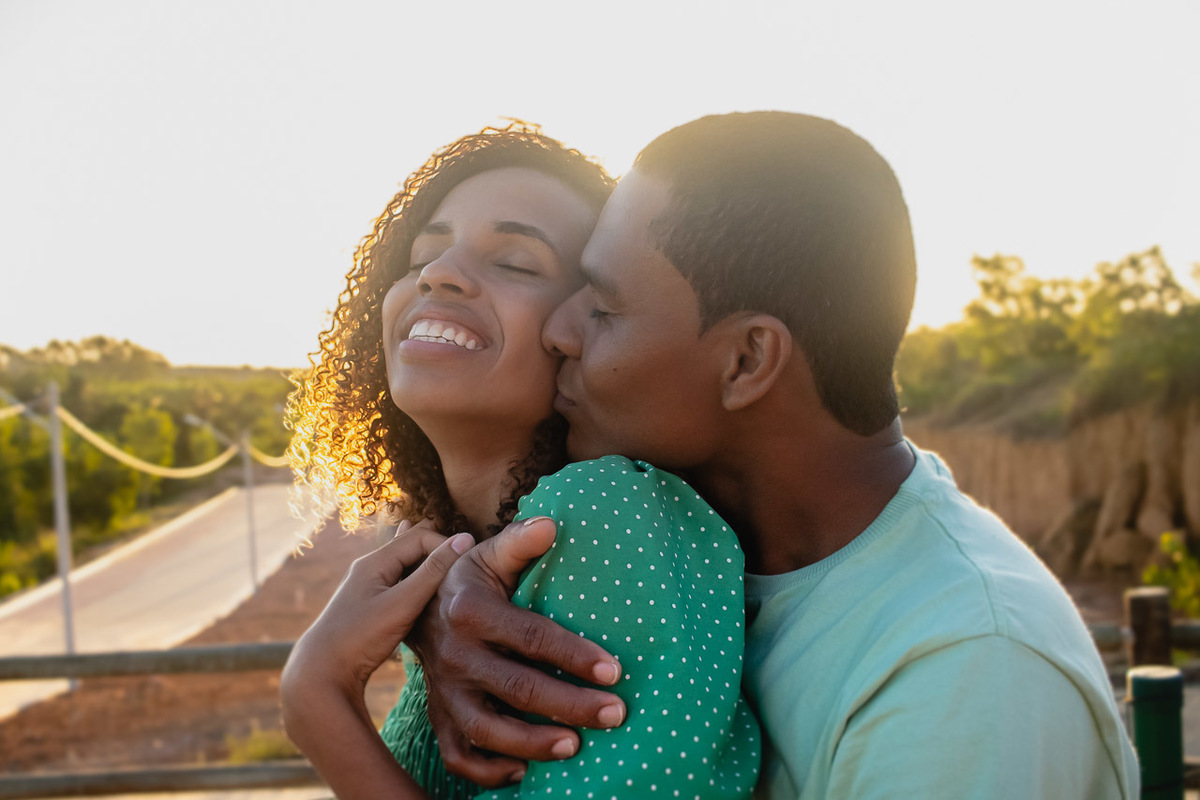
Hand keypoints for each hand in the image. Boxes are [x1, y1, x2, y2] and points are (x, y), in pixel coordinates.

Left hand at [281, 525, 470, 799]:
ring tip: (440, 546)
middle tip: (461, 543)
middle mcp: (368, 567)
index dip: (446, 545)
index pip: (419, 537)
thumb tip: (465, 539)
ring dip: (423, 557)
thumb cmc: (361, 636)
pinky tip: (417, 578)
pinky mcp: (367, 605)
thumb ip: (433, 572)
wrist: (321, 672)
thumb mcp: (402, 603)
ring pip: (401, 562)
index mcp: (375, 561)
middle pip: (408, 543)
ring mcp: (366, 586)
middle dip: (434, 542)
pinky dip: (413, 575)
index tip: (470, 562)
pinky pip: (396, 580)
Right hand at [408, 516, 626, 786]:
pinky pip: (458, 755)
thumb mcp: (491, 553)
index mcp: (470, 611)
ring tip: (576, 747)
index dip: (574, 654)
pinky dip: (488, 771)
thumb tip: (553, 526)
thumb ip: (520, 541)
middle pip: (516, 687)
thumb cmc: (472, 578)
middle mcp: (454, 655)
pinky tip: (523, 773)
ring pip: (486, 729)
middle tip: (616, 713)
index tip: (616, 670)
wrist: (418, 607)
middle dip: (570, 704)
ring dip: (532, 744)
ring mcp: (444, 691)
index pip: (530, 636)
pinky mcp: (439, 716)